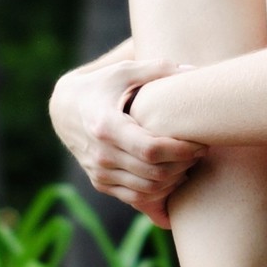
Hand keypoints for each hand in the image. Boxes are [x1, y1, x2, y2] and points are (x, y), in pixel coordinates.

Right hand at [50, 57, 204, 227]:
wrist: (65, 109)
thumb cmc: (102, 85)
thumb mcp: (125, 71)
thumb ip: (158, 69)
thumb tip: (194, 70)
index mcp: (106, 126)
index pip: (151, 150)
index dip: (182, 150)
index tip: (201, 143)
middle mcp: (101, 154)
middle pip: (153, 172)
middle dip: (184, 165)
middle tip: (201, 151)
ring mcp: (99, 172)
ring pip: (148, 189)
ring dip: (175, 180)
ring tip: (190, 162)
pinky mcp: (100, 182)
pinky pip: (136, 197)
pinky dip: (160, 192)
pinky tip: (175, 176)